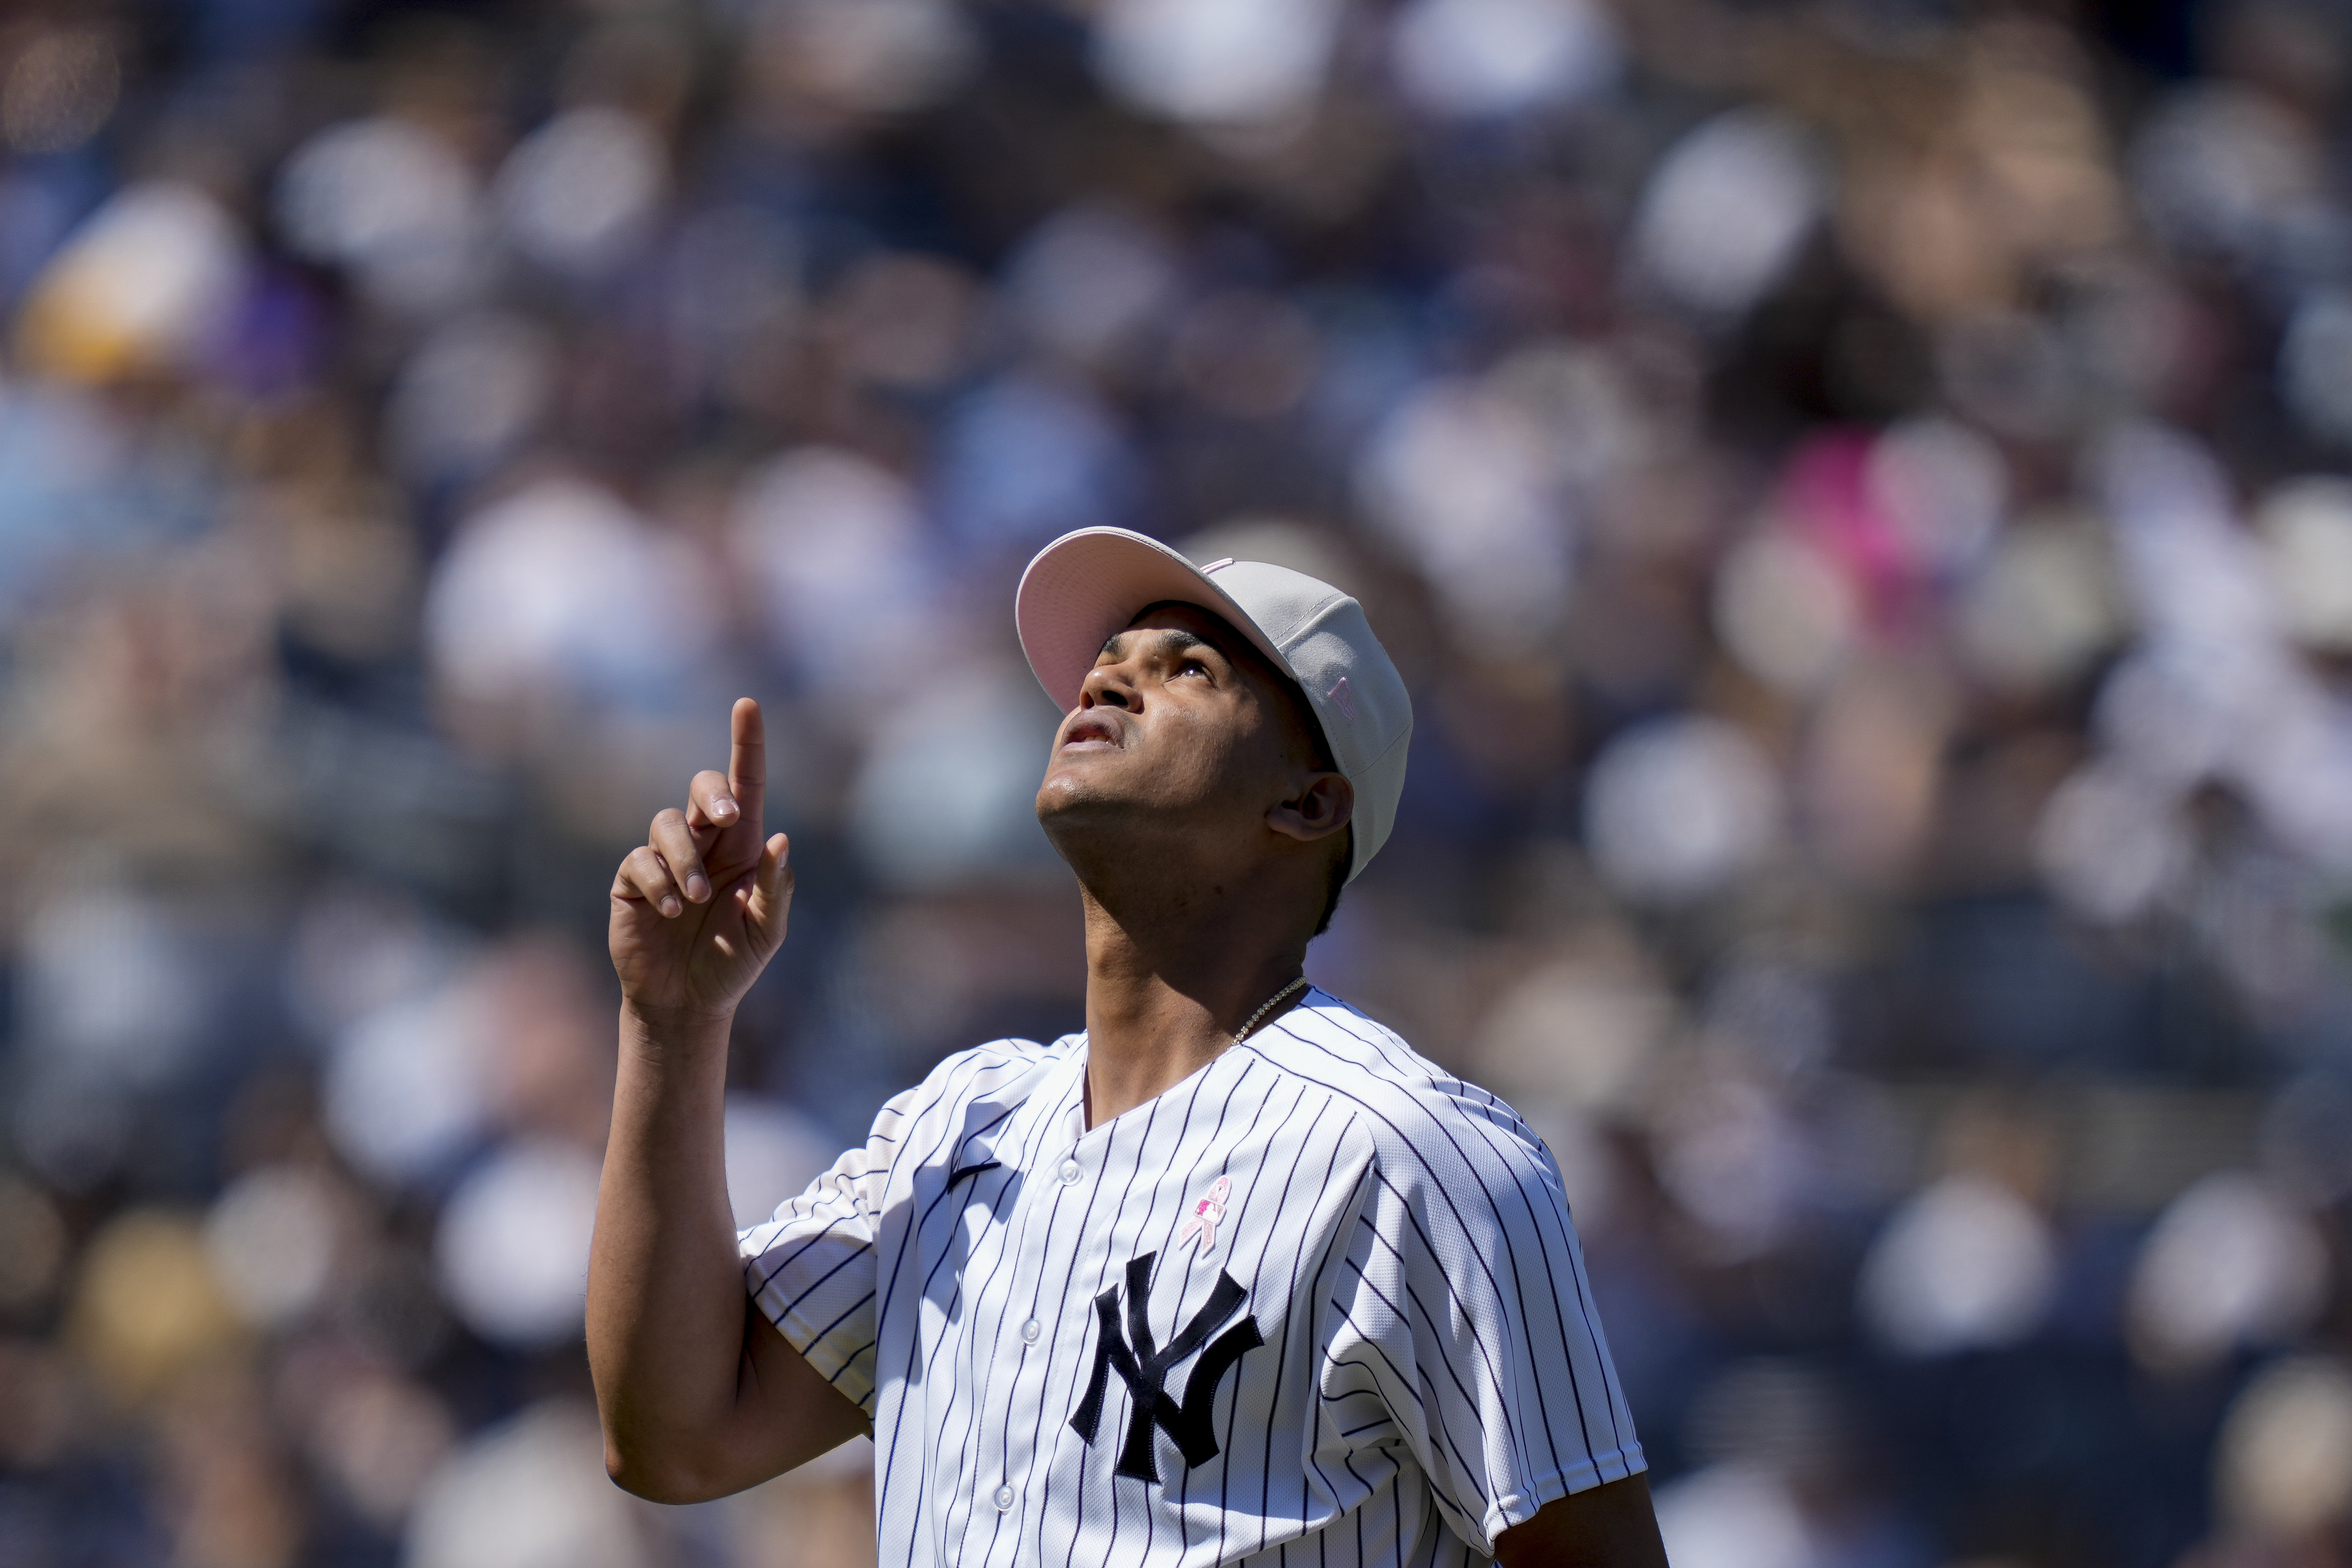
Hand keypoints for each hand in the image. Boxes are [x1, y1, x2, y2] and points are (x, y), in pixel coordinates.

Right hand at [609, 698, 791, 1022]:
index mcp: (742, 847)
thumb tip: (780, 838)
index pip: (745, 785)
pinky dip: (658, 881)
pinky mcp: (633, 881)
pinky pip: (640, 861)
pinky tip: (671, 910)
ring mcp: (665, 859)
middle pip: (701, 788)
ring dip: (684, 858)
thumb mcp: (765, 931)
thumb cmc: (731, 962)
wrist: (687, 1003)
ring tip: (694, 900)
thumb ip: (775, 887)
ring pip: (667, 823)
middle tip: (724, 819)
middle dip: (711, 793)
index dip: (746, 743)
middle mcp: (704, 843)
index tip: (748, 704)